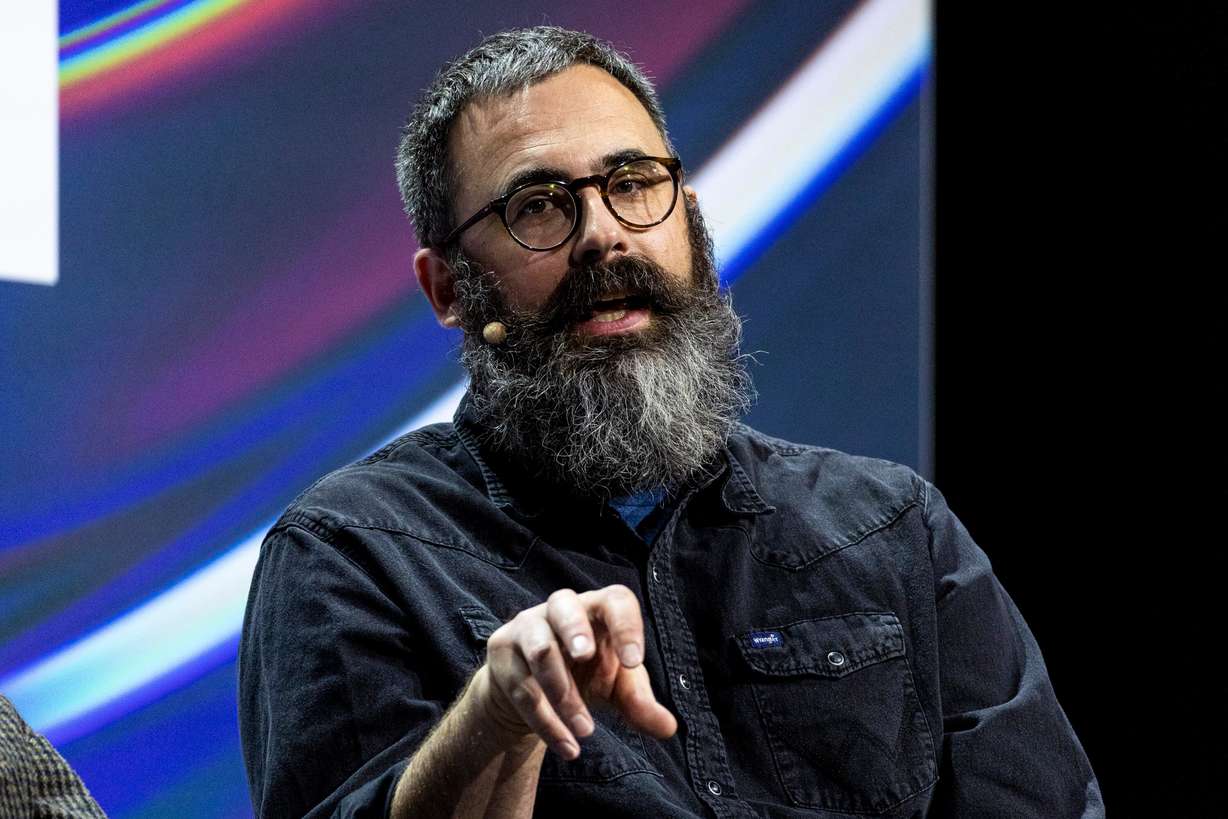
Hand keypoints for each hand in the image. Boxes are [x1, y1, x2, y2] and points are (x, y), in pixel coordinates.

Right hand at [471, 585, 676, 759]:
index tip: (633, 661)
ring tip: (586, 730)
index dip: (625, 625)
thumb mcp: (616, 689)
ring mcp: (527, 626)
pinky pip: (522, 687)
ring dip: (563, 693)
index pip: (615, 600)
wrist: (529, 693)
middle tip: (586, 656)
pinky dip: (546, 722)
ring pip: (540, 650)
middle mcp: (560, 608)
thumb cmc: (584, 676)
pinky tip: (568, 747)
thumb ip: (640, 704)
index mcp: (597, 609)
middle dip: (574, 628)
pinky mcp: (502, 650)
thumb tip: (669, 728)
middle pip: (563, 603)